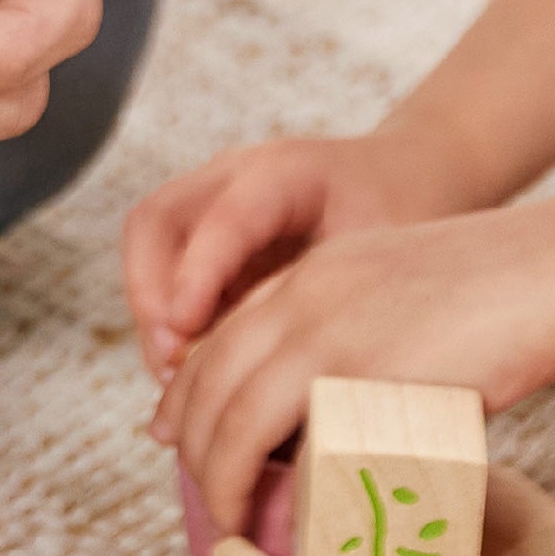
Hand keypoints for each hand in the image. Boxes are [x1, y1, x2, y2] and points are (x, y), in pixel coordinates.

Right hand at [121, 126, 457, 380]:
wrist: (407, 175)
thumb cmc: (404, 211)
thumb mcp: (392, 250)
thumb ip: (348, 300)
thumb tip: (304, 383)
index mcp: (286, 172)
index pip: (225, 217)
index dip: (197, 276)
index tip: (183, 336)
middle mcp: (235, 176)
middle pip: (156, 220)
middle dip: (151, 296)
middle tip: (173, 364)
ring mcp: (213, 199)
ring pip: (147, 245)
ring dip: (152, 314)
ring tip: (181, 377)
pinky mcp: (207, 233)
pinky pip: (163, 270)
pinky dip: (166, 319)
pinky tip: (197, 368)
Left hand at [148, 205, 554, 538]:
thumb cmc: (511, 295)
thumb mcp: (411, 303)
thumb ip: (370, 347)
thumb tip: (350, 424)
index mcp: (319, 273)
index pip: (225, 336)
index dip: (194, 395)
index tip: (187, 439)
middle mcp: (305, 294)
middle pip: (208, 375)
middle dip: (192, 445)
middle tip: (207, 499)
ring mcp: (325, 331)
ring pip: (226, 411)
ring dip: (212, 476)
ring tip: (228, 522)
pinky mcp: (353, 373)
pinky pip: (266, 434)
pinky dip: (243, 481)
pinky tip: (253, 514)